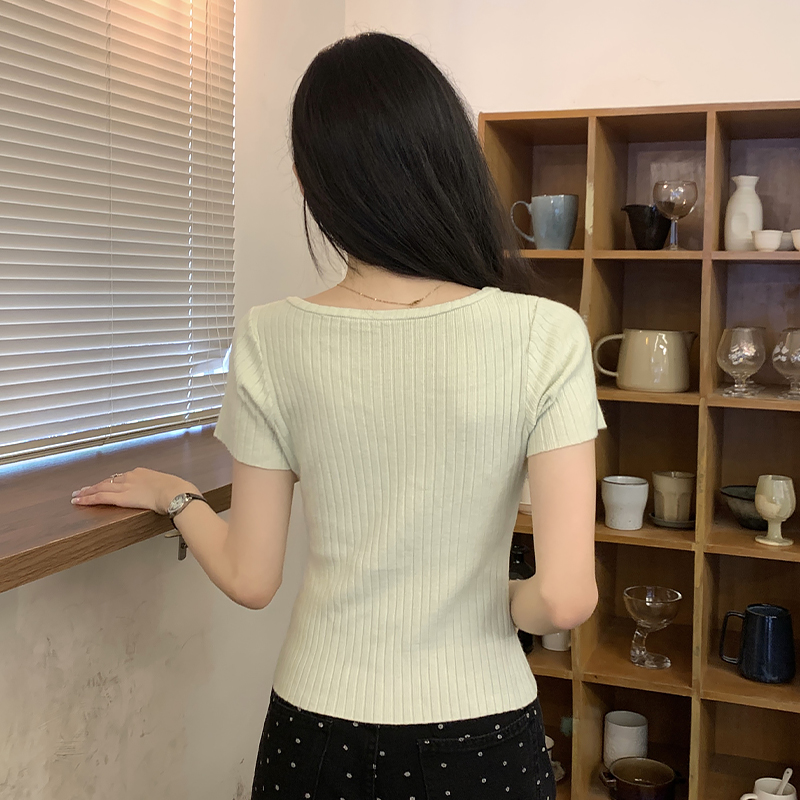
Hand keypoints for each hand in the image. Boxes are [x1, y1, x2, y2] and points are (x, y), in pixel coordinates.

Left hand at [71, 468, 197, 515]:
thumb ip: (164, 489)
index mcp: (143, 473)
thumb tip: (170, 494)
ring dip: (87, 492)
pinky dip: (88, 499)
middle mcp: (131, 477)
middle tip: (83, 489)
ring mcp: (125, 486)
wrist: (176, 493)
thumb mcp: (171, 485)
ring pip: (100, 488)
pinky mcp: (121, 497)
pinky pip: (100, 497)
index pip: (122, 478)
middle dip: (95, 486)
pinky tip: (79, 501)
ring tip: (76, 496)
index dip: (112, 482)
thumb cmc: (178, 490)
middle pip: (108, 481)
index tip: (105, 485)